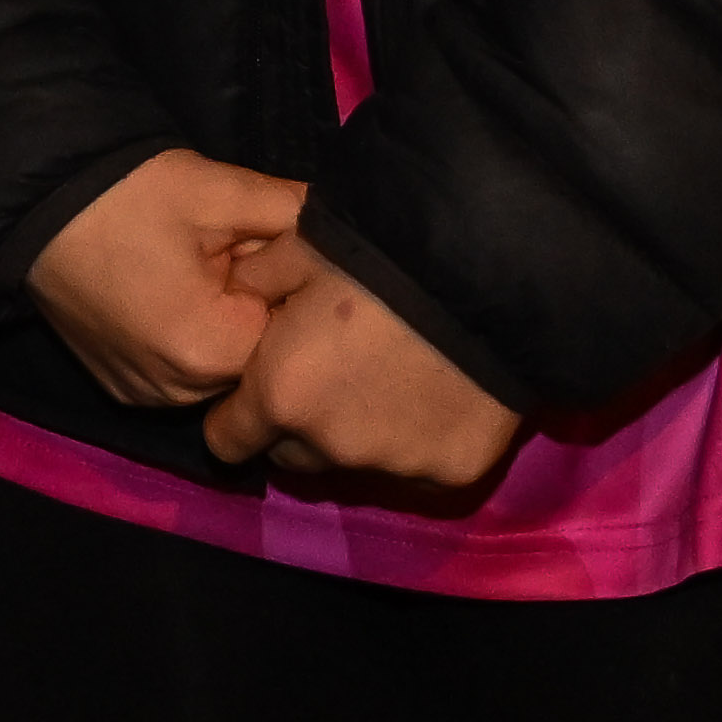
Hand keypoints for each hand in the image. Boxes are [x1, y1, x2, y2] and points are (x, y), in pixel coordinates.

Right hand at [28, 146, 310, 411]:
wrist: (34, 200)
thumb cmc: (128, 194)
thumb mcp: (221, 191)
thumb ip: (296, 212)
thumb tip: (348, 224)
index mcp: (210, 351)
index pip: (291, 333)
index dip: (287, 286)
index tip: (261, 247)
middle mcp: (178, 394)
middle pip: (256, 359)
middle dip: (256, 310)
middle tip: (227, 252)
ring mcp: (144, 397)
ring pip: (220, 371)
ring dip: (223, 329)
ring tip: (194, 271)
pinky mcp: (120, 389)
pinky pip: (180, 376)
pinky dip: (188, 342)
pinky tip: (169, 294)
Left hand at [201, 238, 525, 493]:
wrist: (496, 276)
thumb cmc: (384, 253)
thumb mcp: (301, 246)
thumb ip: (255, 281)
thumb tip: (236, 296)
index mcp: (281, 394)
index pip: (225, 440)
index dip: (237, 413)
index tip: (260, 386)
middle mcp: (330, 446)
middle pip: (291, 456)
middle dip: (298, 424)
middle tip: (330, 374)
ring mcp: (393, 468)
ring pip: (352, 464)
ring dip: (357, 435)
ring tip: (390, 379)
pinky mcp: (450, 476)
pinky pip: (416, 467)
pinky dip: (418, 439)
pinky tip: (440, 394)